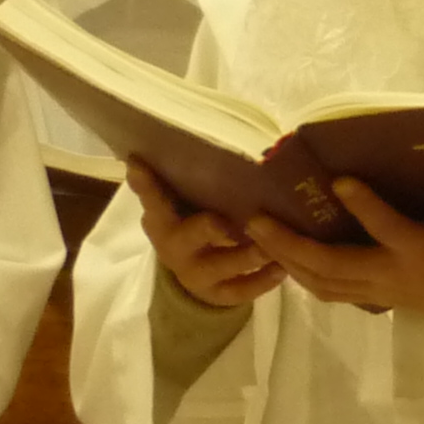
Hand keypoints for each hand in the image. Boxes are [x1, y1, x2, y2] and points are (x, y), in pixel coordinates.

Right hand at [131, 162, 282, 309]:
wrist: (195, 277)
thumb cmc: (191, 224)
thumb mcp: (179, 205)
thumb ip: (182, 178)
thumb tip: (196, 127)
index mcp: (162, 219)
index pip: (152, 198)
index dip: (146, 183)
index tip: (139, 164)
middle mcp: (175, 247)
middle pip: (190, 234)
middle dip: (211, 227)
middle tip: (236, 219)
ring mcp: (196, 274)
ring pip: (224, 264)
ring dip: (251, 253)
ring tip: (276, 242)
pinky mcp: (218, 295)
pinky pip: (242, 291)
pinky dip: (264, 280)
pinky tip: (284, 268)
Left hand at [244, 177, 423, 338]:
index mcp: (419, 252)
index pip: (387, 229)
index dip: (364, 207)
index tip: (338, 180)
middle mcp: (389, 273)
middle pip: (332, 264)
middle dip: (291, 244)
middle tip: (256, 219)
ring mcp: (376, 289)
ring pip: (321, 281)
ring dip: (286, 260)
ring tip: (256, 234)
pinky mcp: (370, 296)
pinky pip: (326, 290)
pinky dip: (298, 275)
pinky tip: (278, 256)